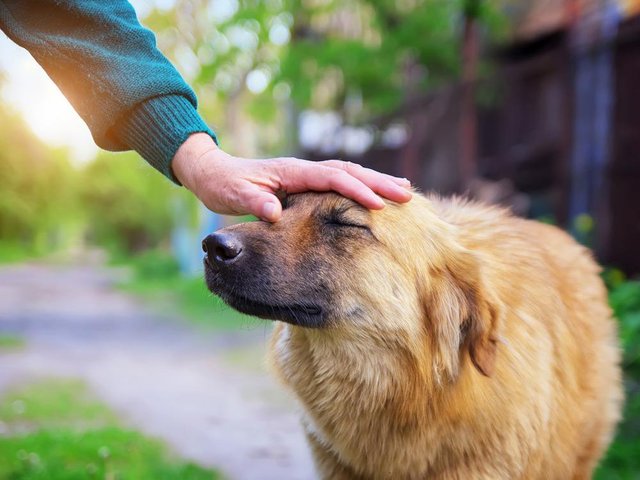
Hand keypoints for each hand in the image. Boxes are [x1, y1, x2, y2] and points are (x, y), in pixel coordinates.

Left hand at [172, 133, 411, 221]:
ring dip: (375, 181)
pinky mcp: (304, 182)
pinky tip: (372, 195)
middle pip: (349, 171)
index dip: (356, 190)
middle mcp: (303, 170)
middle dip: (378, 182)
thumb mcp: (233, 196)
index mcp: (292, 172)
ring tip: (403, 190)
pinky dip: (360, 185)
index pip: (332, 178)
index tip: (379, 204)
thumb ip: (254, 203)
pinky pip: (339, 182)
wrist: (213, 172)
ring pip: (348, 174)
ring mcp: (305, 175)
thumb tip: (274, 212)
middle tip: (407, 194)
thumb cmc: (223, 185)